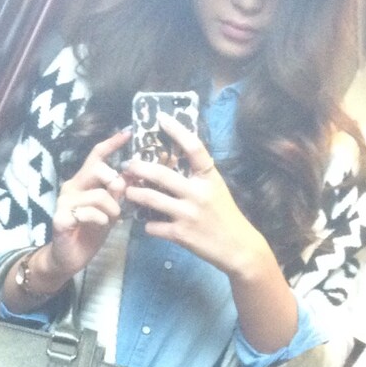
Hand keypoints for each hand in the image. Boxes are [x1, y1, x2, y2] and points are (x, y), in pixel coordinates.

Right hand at [46, 128, 130, 280]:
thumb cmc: (89, 233)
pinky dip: (99, 220)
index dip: (112, 144)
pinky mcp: (61, 218)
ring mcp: (64, 202)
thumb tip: (131, 174)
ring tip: (110, 220)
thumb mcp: (109, 211)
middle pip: (98, 169)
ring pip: (98, 195)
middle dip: (114, 183)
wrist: (69, 259)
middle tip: (119, 200)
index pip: (96, 156)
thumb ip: (117, 193)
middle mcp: (71, 187)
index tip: (127, 133)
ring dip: (111, 210)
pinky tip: (99, 226)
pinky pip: (88, 213)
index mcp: (82, 182)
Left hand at [122, 112, 269, 279]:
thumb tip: (175, 162)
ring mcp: (188, 214)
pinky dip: (147, 224)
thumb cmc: (225, 216)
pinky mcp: (180, 234)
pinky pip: (154, 226)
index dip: (177, 130)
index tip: (162, 118)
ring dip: (136, 194)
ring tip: (127, 191)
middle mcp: (198, 193)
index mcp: (209, 178)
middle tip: (129, 164)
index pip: (194, 147)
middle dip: (140, 168)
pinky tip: (145, 223)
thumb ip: (197, 177)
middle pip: (162, 175)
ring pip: (152, 199)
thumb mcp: (216, 189)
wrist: (238, 248)